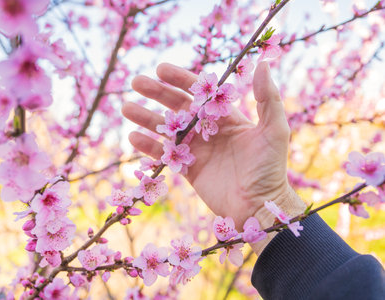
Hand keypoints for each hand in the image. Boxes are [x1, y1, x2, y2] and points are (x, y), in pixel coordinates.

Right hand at [123, 62, 300, 235]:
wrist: (259, 206)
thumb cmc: (270, 168)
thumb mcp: (274, 130)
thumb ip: (268, 98)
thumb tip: (263, 63)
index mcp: (225, 117)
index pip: (199, 92)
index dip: (180, 79)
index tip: (161, 68)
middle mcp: (207, 130)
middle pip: (176, 107)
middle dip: (156, 93)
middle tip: (136, 82)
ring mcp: (195, 150)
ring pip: (165, 129)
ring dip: (145, 118)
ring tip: (126, 108)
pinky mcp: (187, 169)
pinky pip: (164, 155)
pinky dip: (148, 147)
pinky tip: (133, 137)